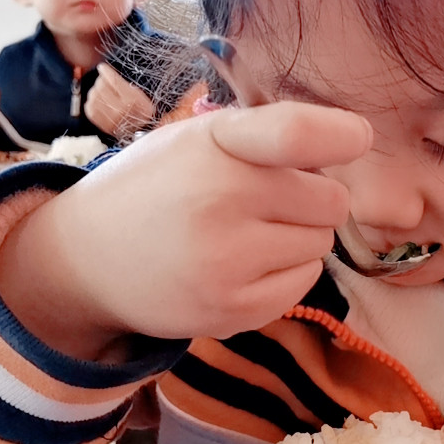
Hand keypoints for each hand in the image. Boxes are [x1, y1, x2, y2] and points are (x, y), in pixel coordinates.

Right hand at [0, 102, 373, 360]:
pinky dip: (287, 273)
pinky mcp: (233, 310)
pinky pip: (304, 282)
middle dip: (311, 198)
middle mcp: (220, 198)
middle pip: (331, 200)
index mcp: (214, 142)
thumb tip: (353, 140)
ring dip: (298, 237)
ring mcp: (226, 260)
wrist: (86, 260)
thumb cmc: (160, 187)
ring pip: (321, 243)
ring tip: (243, 234)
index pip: (296, 133)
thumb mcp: (196, 139)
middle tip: (266, 200)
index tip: (357, 139)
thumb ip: (267, 134)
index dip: (341, 135)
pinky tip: (241, 265)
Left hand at [85, 64, 156, 137]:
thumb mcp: (140, 95)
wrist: (139, 132)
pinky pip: (89, 107)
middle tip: (104, 81)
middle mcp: (120, 109)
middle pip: (101, 87)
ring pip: (93, 95)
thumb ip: (124, 84)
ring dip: (96, 90)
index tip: (102, 67)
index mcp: (132, 100)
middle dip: (101, 80)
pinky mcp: (100, 123)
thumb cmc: (141, 111)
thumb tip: (106, 72)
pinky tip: (98, 101)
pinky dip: (92, 101)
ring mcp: (109, 118)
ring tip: (102, 91)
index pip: (113, 81)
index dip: (106, 71)